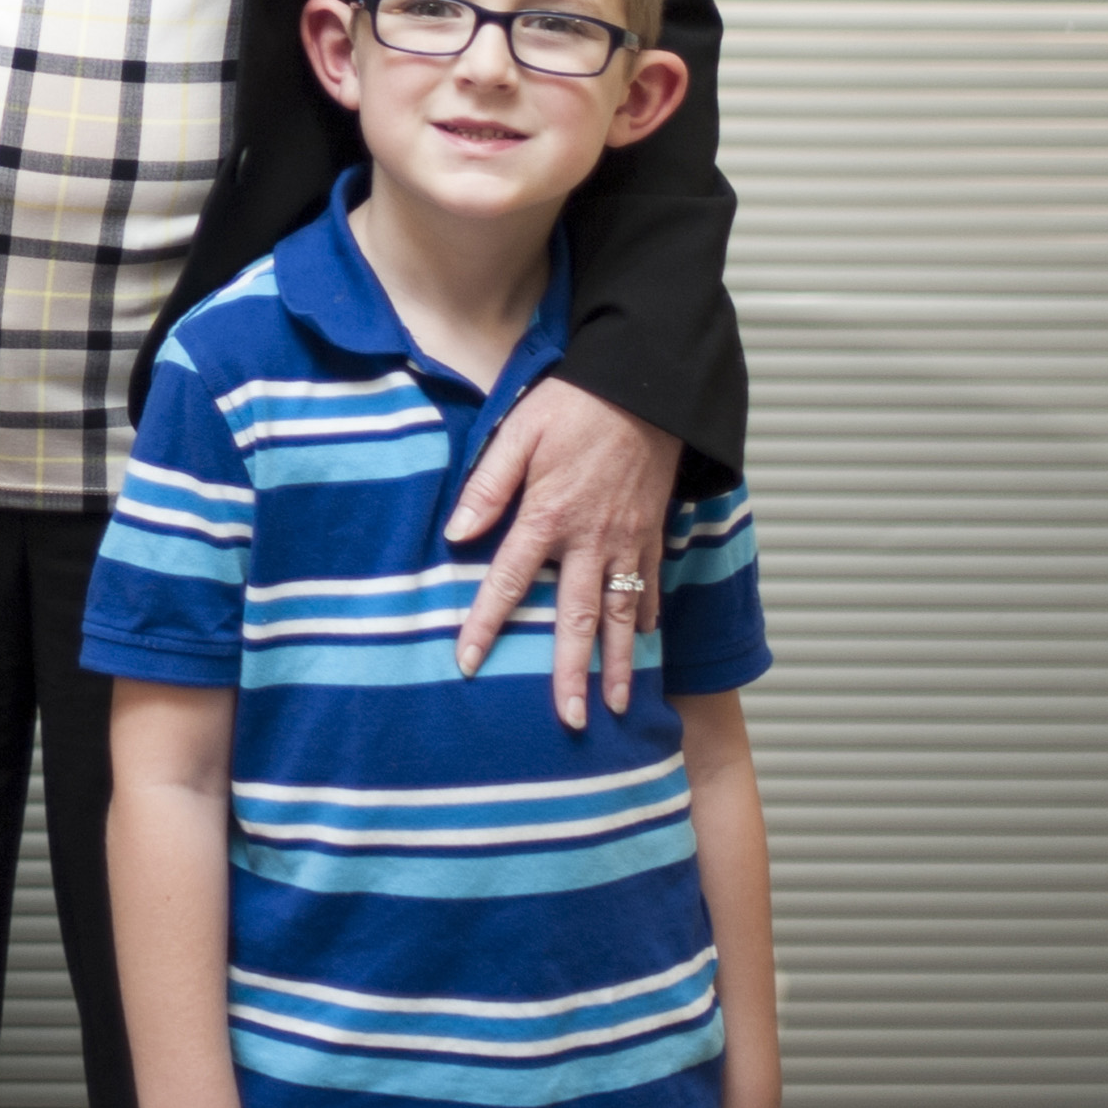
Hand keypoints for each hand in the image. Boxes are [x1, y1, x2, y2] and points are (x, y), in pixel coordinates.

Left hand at [444, 376, 679, 728]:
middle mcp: (589, 541)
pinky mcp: (652, 532)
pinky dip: (648, 617)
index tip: (468, 664)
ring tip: (618, 705)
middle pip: (576, 620)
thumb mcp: (517, 434)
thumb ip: (487, 487)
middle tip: (570, 719)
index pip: (509, 584)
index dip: (485, 626)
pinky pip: (650, 585)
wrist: (644, 388)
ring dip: (620, 663)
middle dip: (572, 674)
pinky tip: (646, 641)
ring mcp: (626, 541)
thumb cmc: (573, 406)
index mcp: (547, 519)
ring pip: (622, 616)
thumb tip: (455, 534)